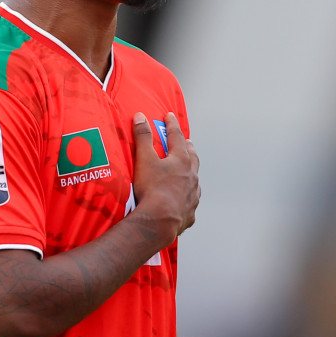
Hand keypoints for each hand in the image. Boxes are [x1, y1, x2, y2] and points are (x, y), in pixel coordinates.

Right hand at [129, 112, 198, 248]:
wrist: (160, 220)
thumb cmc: (152, 189)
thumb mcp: (144, 159)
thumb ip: (142, 137)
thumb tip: (140, 117)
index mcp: (181, 161)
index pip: (177, 137)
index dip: (171, 125)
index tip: (169, 116)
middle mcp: (191, 176)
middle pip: (192, 157)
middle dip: (188, 147)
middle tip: (186, 142)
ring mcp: (193, 194)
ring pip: (194, 179)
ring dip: (190, 172)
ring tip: (186, 170)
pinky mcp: (189, 211)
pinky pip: (190, 200)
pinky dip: (187, 195)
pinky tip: (182, 199)